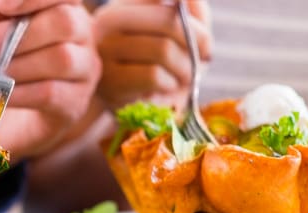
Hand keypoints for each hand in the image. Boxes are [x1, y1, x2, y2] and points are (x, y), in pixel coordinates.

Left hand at [0, 0, 101, 165]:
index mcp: (59, 3)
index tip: (3, 6)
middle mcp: (79, 32)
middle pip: (65, 22)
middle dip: (15, 36)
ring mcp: (83, 68)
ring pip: (61, 59)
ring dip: (13, 67)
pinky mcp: (74, 103)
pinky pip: (50, 93)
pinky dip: (15, 93)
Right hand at [94, 0, 211, 111]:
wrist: (139, 108)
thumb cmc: (164, 64)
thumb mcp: (182, 32)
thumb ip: (190, 8)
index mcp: (123, 5)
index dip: (187, 12)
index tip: (202, 35)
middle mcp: (105, 23)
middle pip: (167, 20)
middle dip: (197, 40)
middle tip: (203, 57)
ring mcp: (104, 53)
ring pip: (163, 49)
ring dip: (186, 67)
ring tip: (183, 76)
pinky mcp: (109, 82)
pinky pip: (154, 76)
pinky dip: (170, 84)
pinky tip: (165, 87)